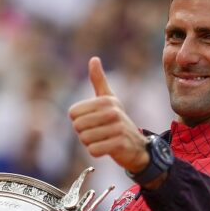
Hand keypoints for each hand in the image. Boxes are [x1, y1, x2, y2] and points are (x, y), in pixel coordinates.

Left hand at [69, 57, 148, 172]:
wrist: (136, 145)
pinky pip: (93, 150)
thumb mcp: (108, 99)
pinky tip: (107, 148)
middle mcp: (113, 112)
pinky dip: (96, 152)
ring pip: (85, 139)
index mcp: (106, 100)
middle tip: (98, 132)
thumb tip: (94, 58)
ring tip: (103, 139)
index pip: (73, 114)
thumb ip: (99, 80)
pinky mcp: (119, 144)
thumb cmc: (116, 121)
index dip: (79, 120)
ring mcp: (118, 128)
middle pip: (78, 126)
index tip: (93, 121)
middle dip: (84, 133)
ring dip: (90, 143)